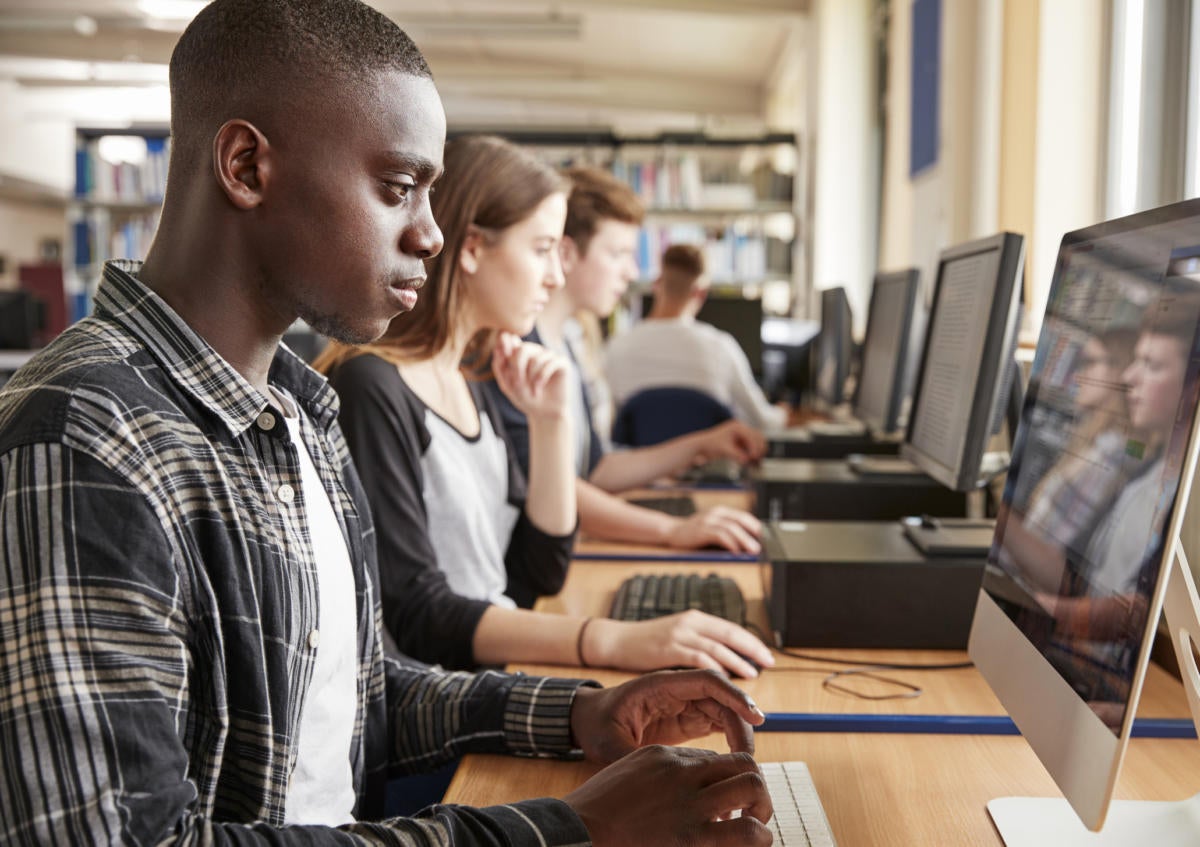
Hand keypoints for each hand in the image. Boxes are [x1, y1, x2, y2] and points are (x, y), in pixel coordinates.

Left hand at [491, 333, 568, 421]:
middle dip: (517, 367)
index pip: (510, 340)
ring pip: (536, 359)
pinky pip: (551, 363)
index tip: (504, 359)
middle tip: (517, 384)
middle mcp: (535, 351)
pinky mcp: (562, 363)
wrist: (544, 414)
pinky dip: (542, 377)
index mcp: (520, 353)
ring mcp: (549, 356)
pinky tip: (539, 389)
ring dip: (531, 378)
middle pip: (523, 348)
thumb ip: (500, 366)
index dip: (505, 346)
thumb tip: (498, 346)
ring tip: (532, 393)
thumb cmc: (525, 398)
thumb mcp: (507, 385)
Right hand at [563, 745, 772, 846]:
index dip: (725, 781)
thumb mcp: (627, 774)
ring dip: (761, 806)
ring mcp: (690, 804)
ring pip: (752, 786)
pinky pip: (745, 831)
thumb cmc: (596, 811)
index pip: (715, 758)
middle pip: (743, 762)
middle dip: (754, 785)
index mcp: (665, 756)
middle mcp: (683, 773)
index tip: (721, 803)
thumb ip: (659, 774)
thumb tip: (689, 783)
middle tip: (750, 810)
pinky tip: (752, 843)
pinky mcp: (692, 838)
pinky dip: (759, 837)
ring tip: (754, 825)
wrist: (578, 833)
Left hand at [569, 668, 765, 762]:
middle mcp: (678, 690)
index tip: (753, 716)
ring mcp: (685, 703)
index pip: (706, 680)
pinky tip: (735, 758)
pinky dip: (731, 736)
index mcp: (660, 685)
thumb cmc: (597, 724)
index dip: (733, 695)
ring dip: (738, 731)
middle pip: (721, 696)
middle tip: (748, 755)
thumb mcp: (608, 743)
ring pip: (724, 710)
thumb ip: (631, 757)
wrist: (588, 721)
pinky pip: (717, 722)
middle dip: (741, 720)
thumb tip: (654, 780)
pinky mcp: (687, 719)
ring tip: (743, 762)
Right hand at [586, 611, 775, 678]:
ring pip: (717, 647)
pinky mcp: (669, 649)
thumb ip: (699, 649)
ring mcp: (679, 635)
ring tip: (752, 674)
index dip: (751, 642)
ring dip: (737, 662)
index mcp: (695, 619)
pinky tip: (724, 681)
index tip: (767, 655)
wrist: (617, 641)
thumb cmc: (647, 644)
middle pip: (730, 635)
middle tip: (769, 663)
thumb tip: (726, 672)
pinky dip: (714, 670)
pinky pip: (698, 658)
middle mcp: (690, 623)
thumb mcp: (677, 639)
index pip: (731, 628)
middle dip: (752, 649)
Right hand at [667, 506, 761, 553]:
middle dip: (754, 534)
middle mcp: (716, 513)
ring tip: (753, 551)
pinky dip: (730, 543)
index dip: (756, 527)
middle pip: (740, 521)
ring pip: (732, 528)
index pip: (744, 517)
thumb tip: (749, 543)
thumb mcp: (713, 528)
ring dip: (744, 540)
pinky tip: (736, 551)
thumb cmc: (695, 533)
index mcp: (721, 511)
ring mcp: (708, 520)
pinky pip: (720, 535)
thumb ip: (728, 531)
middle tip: (763, 546)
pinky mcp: (701, 530)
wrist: (672, 531)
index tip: (766, 539)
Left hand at [692, 420, 766, 464]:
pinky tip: (753, 462)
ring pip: (757, 442)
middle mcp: (741, 428)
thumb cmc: (711, 445)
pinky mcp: (742, 442)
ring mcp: (743, 435)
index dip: (754, 447)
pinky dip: (754, 453)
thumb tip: (746, 460)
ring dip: (758, 451)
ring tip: (756, 462)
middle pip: (758, 437)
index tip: (754, 457)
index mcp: (737, 426)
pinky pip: (753, 447)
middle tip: (757, 460)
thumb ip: (736, 455)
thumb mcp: (724, 450)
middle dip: (759, 449)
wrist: (703, 446)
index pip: (751, 436)